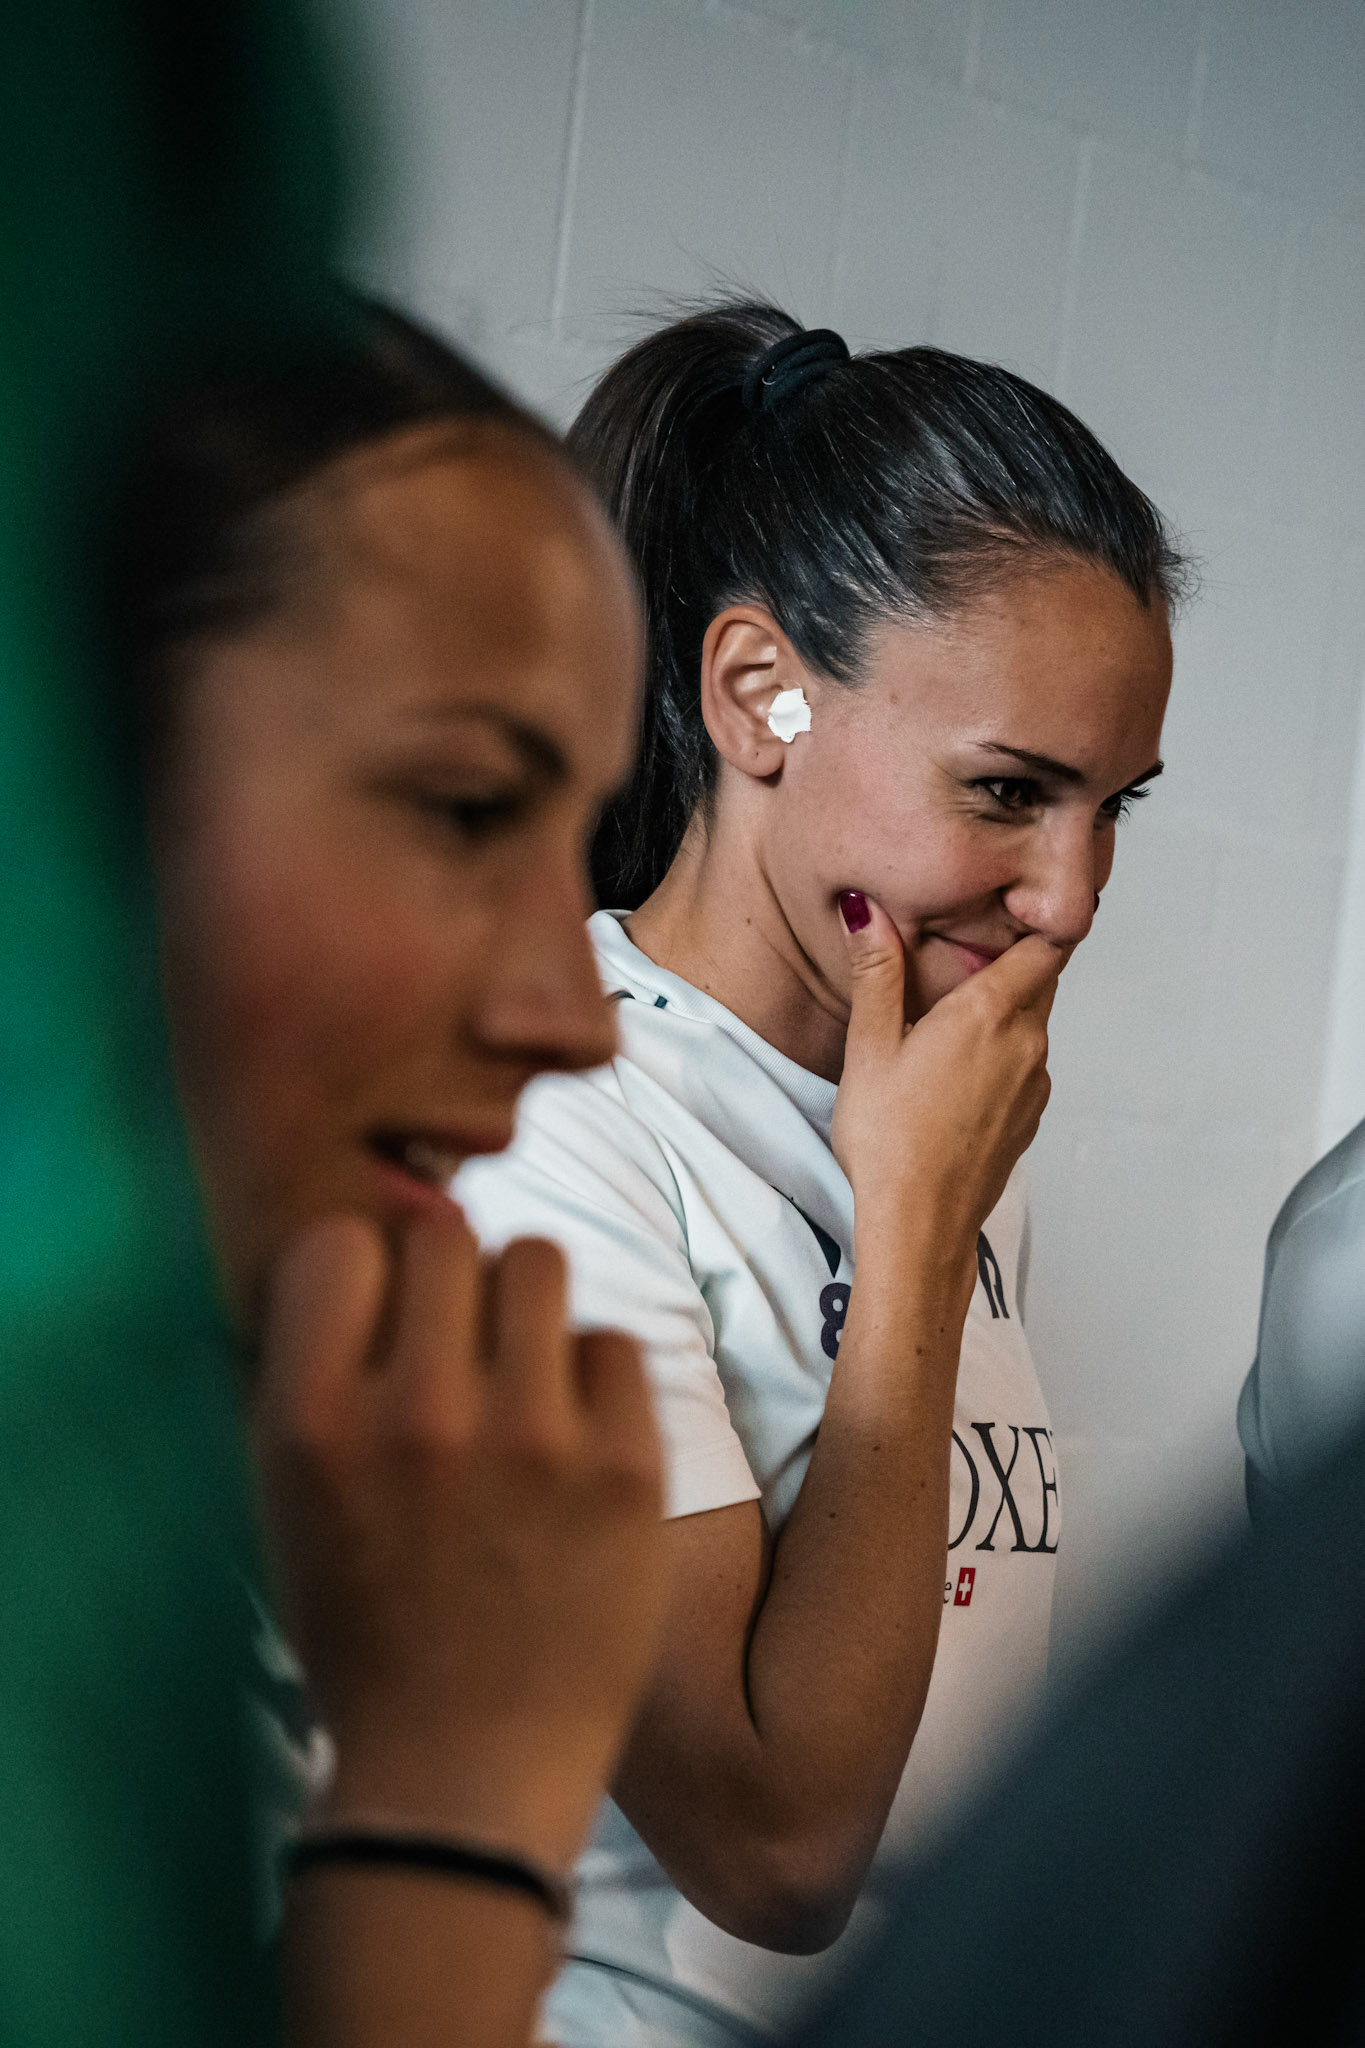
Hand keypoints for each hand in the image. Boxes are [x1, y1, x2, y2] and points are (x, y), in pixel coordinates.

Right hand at [253, 1206, 667, 1873]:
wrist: (463, 1778)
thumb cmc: (366, 1637)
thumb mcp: (290, 1506)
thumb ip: (320, 1376)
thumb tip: (376, 1250)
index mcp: (312, 1425)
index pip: (339, 1244)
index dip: (364, 1276)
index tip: (382, 1320)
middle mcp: (417, 1414)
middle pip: (443, 1235)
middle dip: (450, 1283)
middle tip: (461, 1351)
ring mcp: (530, 1438)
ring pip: (539, 1260)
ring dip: (526, 1309)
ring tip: (524, 1380)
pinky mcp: (625, 1467)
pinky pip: (615, 1342)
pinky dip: (595, 1380)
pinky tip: (577, 1440)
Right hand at [831, 896, 1060, 1250]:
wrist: (920, 1226)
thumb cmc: (889, 1138)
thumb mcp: (870, 1047)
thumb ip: (877, 973)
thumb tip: (866, 910)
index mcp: (991, 1014)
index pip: (1046, 944)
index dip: (1039, 919)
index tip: (1018, 903)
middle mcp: (1027, 1044)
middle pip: (1038, 982)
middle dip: (1010, 963)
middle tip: (965, 952)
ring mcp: (1034, 1085)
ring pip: (1030, 1027)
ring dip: (1001, 1014)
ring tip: (947, 1019)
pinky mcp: (1028, 1119)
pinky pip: (1023, 1068)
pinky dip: (999, 1057)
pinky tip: (954, 1075)